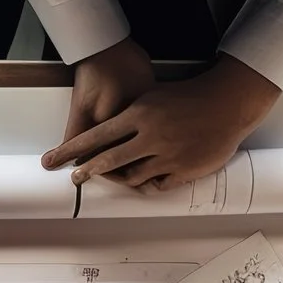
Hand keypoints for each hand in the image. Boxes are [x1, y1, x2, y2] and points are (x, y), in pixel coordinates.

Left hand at [45, 53, 281, 190]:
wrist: (227, 103)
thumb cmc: (189, 96)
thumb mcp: (153, 98)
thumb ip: (130, 115)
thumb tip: (105, 129)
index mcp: (140, 115)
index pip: (96, 136)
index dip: (72, 150)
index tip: (54, 160)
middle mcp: (151, 136)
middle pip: (109, 161)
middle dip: (88, 171)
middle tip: (75, 177)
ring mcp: (168, 155)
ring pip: (132, 178)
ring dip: (121, 179)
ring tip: (116, 177)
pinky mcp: (184, 170)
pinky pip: (158, 186)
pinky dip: (149, 185)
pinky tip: (144, 181)